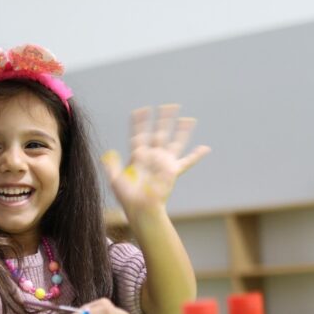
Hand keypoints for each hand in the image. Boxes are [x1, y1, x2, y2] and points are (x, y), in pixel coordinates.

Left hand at [101, 104, 209, 220]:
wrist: (141, 208)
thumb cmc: (127, 197)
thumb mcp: (115, 180)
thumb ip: (112, 166)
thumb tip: (107, 155)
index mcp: (138, 156)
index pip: (139, 134)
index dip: (140, 122)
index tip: (141, 109)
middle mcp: (152, 156)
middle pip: (160, 132)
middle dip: (164, 119)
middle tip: (170, 105)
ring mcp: (164, 162)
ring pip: (175, 141)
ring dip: (181, 130)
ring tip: (188, 118)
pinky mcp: (173, 170)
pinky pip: (187, 161)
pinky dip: (196, 155)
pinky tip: (205, 148)